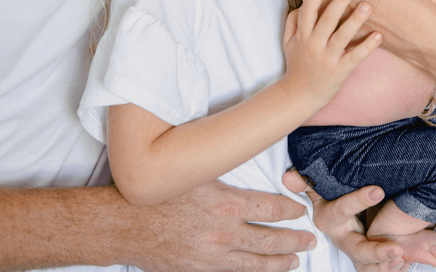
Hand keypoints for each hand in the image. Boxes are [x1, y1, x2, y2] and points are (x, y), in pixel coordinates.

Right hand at [131, 180, 316, 271]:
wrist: (125, 223)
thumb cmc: (157, 194)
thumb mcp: (196, 174)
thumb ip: (224, 178)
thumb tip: (246, 172)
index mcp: (226, 203)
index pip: (272, 208)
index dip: (291, 211)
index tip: (301, 212)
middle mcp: (223, 232)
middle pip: (270, 240)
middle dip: (294, 240)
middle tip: (310, 240)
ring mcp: (212, 255)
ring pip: (256, 263)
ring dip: (279, 262)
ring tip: (294, 260)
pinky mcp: (200, 270)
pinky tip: (261, 271)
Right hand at [281, 169, 404, 271]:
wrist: (335, 206)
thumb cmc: (328, 192)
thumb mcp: (317, 185)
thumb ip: (306, 181)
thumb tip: (289, 178)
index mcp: (329, 218)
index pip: (342, 209)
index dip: (358, 200)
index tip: (378, 190)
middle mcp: (341, 237)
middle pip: (357, 249)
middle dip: (376, 252)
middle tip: (396, 249)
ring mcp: (354, 249)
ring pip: (367, 265)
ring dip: (385, 265)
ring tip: (402, 258)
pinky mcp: (365, 257)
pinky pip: (376, 269)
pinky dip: (390, 269)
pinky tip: (405, 264)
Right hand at [282, 0, 381, 107]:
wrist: (299, 96)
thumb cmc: (296, 65)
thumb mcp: (288, 42)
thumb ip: (292, 22)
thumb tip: (301, 2)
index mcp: (302, 35)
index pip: (308, 10)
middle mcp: (313, 45)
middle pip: (327, 19)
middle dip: (339, 0)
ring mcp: (326, 59)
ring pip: (341, 36)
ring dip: (355, 20)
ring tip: (368, 5)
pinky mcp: (339, 71)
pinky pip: (354, 57)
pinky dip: (367, 47)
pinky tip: (378, 35)